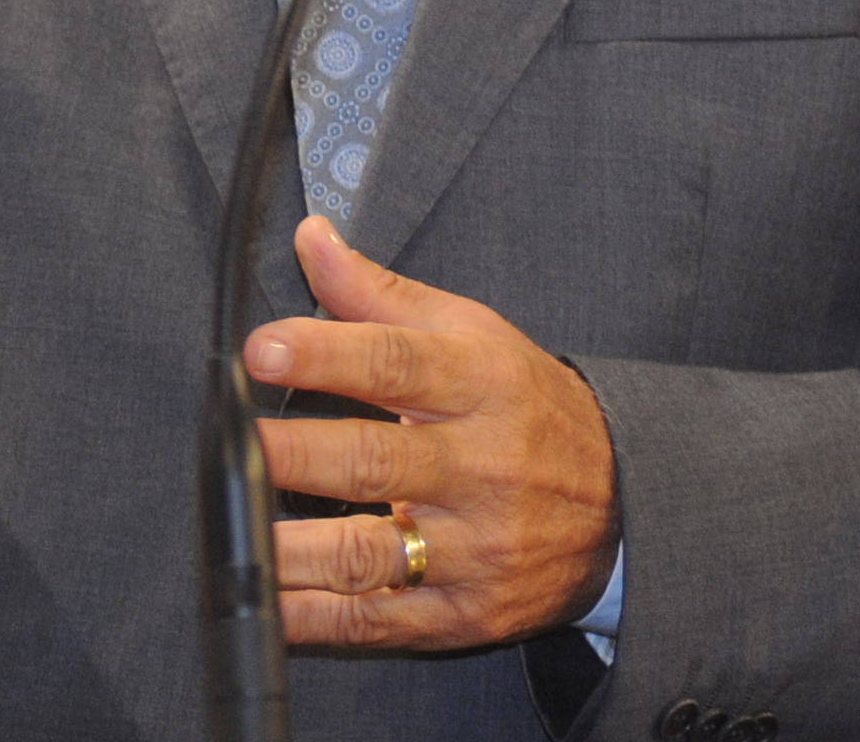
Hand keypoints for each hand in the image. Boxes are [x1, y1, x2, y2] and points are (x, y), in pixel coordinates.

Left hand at [249, 216, 621, 650]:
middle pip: (377, 461)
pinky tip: (272, 604)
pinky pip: (378, 621)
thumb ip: (379, 294)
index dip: (325, 354)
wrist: (625, 508)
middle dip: (298, 453)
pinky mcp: (464, 614)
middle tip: (234, 444)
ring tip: (238, 533)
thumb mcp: (472, 335)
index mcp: (481, 386)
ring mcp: (474, 548)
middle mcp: (480, 468)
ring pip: (371, 554)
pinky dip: (317, 618)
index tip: (260, 349)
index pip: (397, 363)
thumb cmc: (526, 408)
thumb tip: (311, 238)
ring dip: (295, 550)